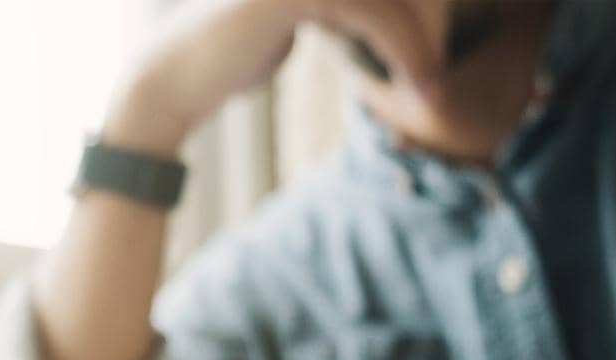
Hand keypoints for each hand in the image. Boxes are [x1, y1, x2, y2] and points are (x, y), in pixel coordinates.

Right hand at [107, 0, 441, 154]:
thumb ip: (333, 12)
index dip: (420, 14)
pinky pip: (378, 15)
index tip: (432, 55)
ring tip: (434, 91)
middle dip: (432, 25)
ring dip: (426, 45)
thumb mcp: (294, 26)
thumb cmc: (230, 60)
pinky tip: (415, 88)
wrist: (175, 81)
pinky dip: (406, 53)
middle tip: (440, 75)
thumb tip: (377, 18)